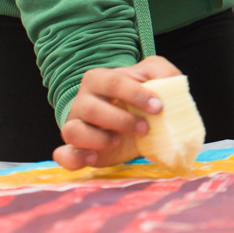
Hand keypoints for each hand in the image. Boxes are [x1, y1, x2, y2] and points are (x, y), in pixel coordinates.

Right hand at [52, 56, 182, 169]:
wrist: (139, 125)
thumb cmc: (144, 98)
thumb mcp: (159, 79)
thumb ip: (165, 74)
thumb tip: (170, 82)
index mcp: (100, 79)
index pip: (113, 82)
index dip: (135, 94)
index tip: (158, 107)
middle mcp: (83, 101)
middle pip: (91, 109)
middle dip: (121, 120)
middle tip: (146, 128)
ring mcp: (76, 125)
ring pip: (72, 131)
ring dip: (98, 139)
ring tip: (118, 141)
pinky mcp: (76, 149)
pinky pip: (63, 154)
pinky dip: (75, 158)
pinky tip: (94, 158)